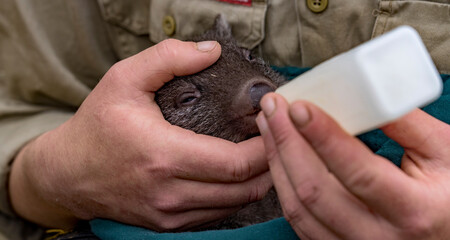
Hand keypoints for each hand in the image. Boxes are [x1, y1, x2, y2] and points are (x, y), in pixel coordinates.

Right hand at [9, 39, 271, 230]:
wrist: (68, 174)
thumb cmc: (97, 126)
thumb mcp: (124, 79)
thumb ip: (168, 59)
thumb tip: (211, 52)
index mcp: (163, 156)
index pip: (236, 163)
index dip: (266, 146)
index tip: (274, 124)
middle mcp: (170, 193)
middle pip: (245, 188)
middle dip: (271, 163)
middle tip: (278, 137)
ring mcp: (170, 214)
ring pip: (235, 205)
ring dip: (258, 181)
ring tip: (264, 154)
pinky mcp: (167, 224)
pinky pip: (217, 214)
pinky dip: (236, 195)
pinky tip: (239, 175)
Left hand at [256, 93, 449, 238]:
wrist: (449, 231)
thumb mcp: (444, 152)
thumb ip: (406, 122)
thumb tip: (365, 89)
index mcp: (414, 211)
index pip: (358, 172)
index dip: (323, 137)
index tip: (299, 106)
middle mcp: (378, 238)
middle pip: (315, 191)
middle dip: (286, 143)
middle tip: (273, 107)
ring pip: (298, 208)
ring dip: (277, 161)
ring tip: (269, 125)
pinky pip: (298, 219)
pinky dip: (283, 184)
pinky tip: (279, 155)